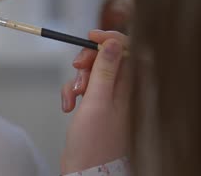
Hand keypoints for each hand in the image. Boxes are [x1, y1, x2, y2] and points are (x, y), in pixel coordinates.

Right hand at [60, 30, 130, 173]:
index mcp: (131, 88)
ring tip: (74, 95)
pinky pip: (84, 87)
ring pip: (93, 72)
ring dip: (78, 79)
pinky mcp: (97, 105)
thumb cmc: (95, 142)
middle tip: (77, 66)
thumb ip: (106, 70)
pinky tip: (69, 106)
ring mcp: (110, 98)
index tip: (91, 36)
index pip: (128, 50)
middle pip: (107, 58)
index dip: (111, 39)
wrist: (85, 168)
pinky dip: (72, 92)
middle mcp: (124, 91)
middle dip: (88, 60)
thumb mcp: (98, 100)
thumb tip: (114, 42)